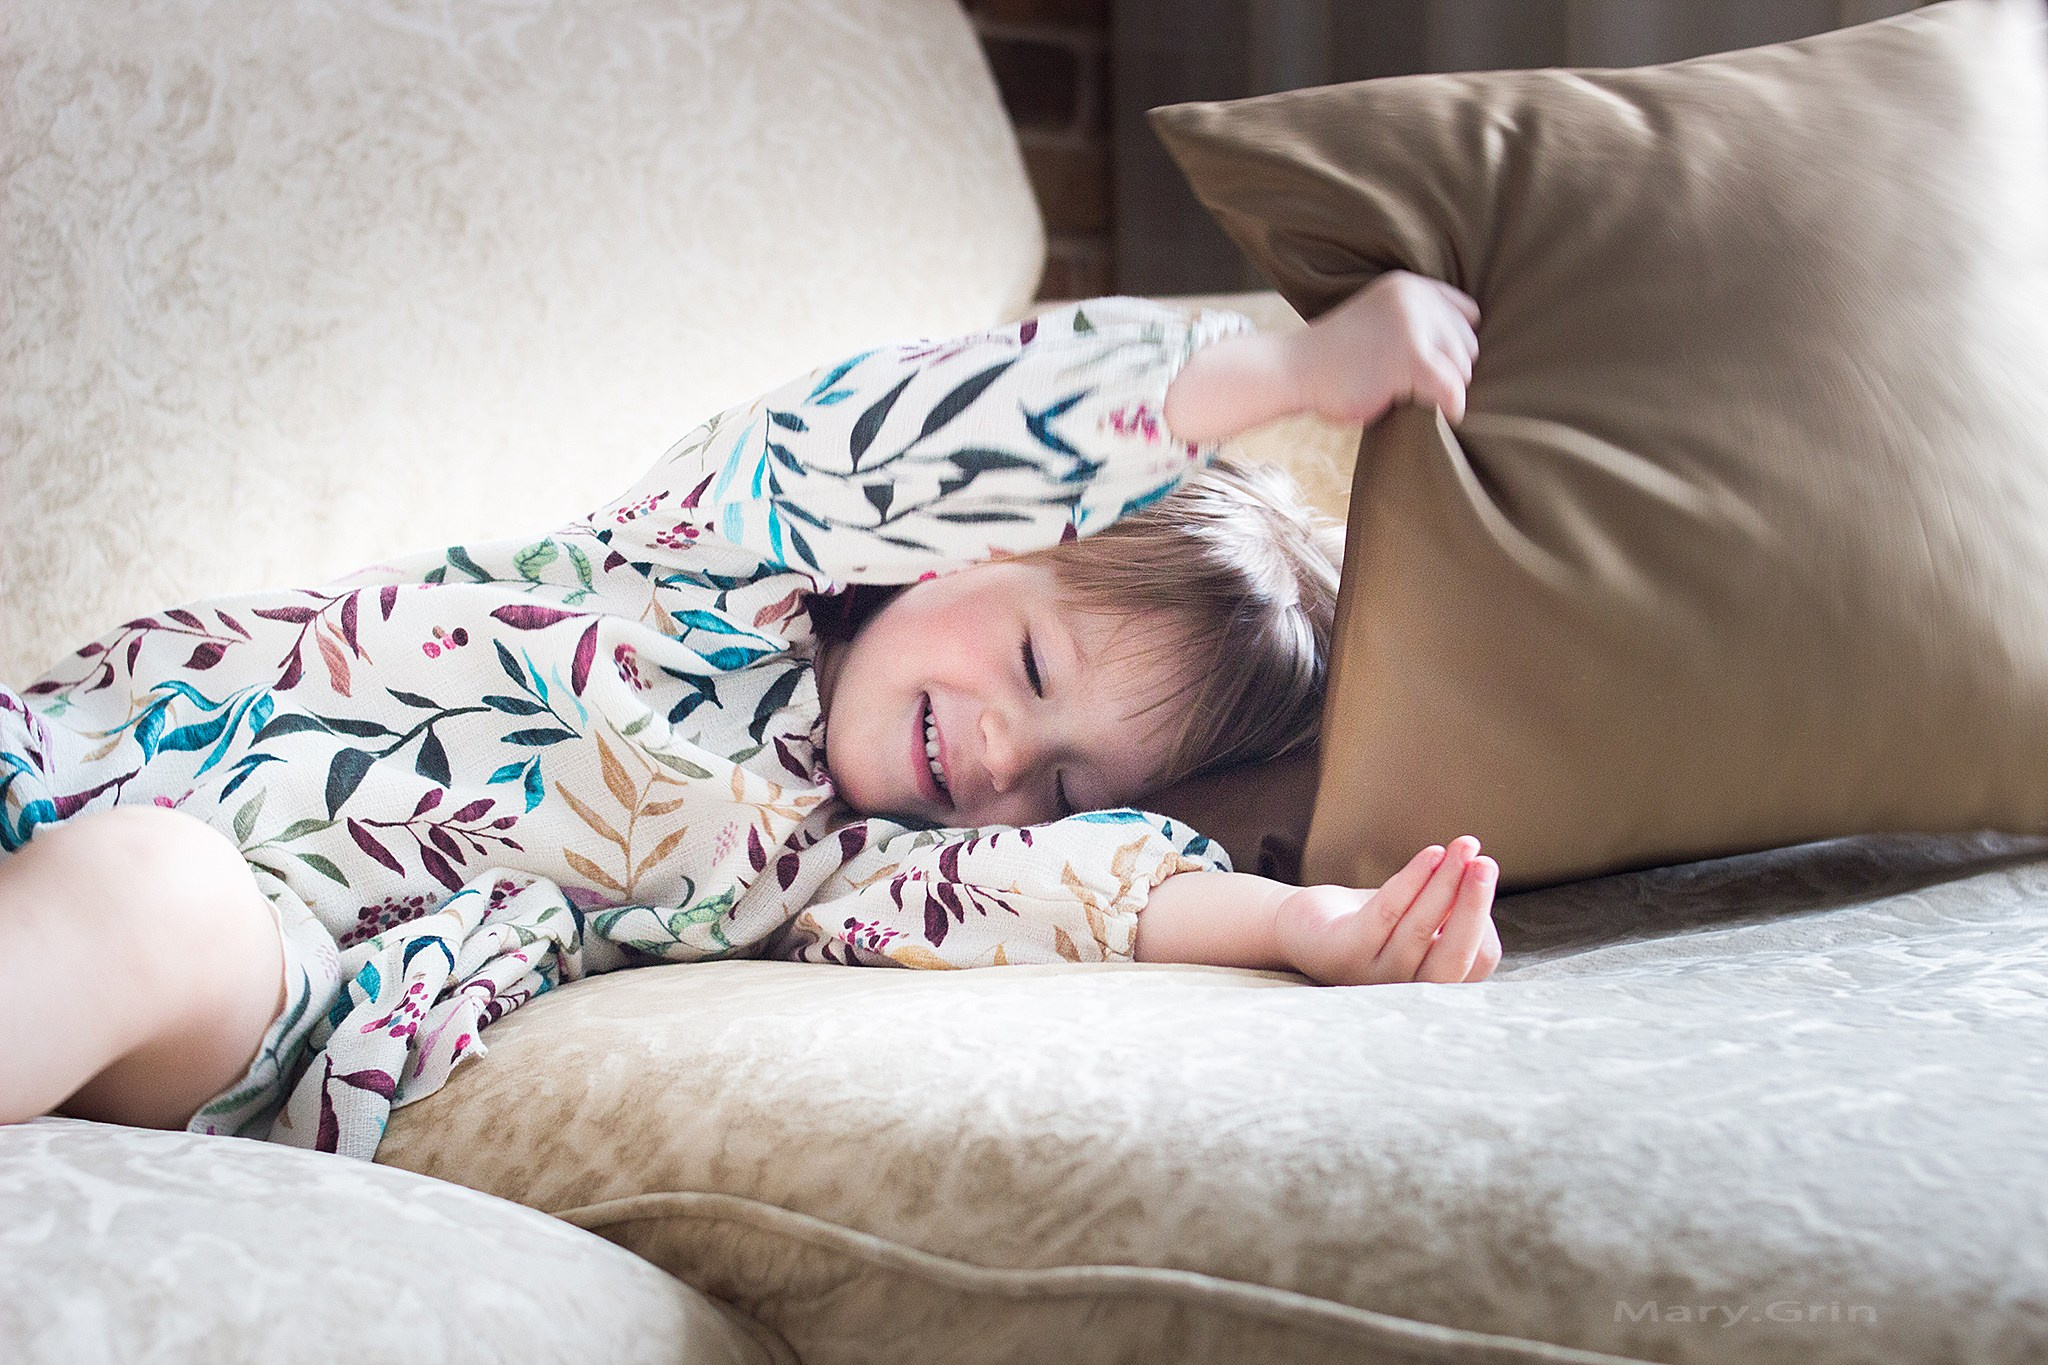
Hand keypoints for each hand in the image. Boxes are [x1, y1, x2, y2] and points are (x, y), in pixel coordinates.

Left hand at [1273, 835, 1500, 985]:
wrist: (1304, 925)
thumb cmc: (1372, 921)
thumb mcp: (1421, 920)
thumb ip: (1451, 912)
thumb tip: (1481, 877)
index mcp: (1429, 985)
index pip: (1475, 962)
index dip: (1483, 920)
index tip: (1486, 870)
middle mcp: (1403, 990)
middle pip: (1452, 958)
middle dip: (1473, 907)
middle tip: (1486, 864)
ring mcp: (1371, 977)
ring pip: (1419, 930)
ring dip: (1446, 883)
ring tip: (1463, 847)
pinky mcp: (1342, 953)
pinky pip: (1384, 914)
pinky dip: (1411, 881)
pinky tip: (1431, 854)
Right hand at [1285, 270, 1480, 425]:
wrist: (1294, 370)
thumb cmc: (1335, 358)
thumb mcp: (1379, 321)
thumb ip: (1416, 322)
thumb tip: (1469, 353)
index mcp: (1409, 286)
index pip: (1466, 314)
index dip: (1452, 344)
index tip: (1431, 364)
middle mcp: (1415, 299)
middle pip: (1467, 343)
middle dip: (1447, 369)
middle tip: (1411, 384)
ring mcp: (1413, 326)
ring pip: (1462, 368)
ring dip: (1442, 389)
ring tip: (1407, 392)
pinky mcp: (1410, 356)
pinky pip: (1452, 387)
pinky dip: (1451, 406)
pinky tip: (1444, 413)